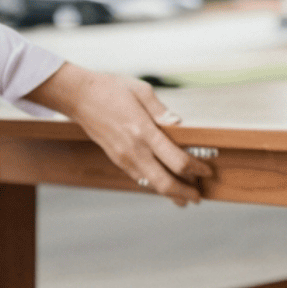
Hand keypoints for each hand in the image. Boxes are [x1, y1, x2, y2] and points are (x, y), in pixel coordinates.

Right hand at [23, 64, 213, 206]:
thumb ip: (162, 110)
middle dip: (184, 193)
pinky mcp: (116, 159)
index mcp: (144, 131)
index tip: (207, 171)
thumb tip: (179, 123)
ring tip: (184, 198)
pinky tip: (163, 185)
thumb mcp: (141, 91)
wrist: (79, 96)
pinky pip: (139, 178)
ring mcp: (123, 157)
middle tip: (198, 198)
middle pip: (164, 182)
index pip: (177, 160)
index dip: (196, 169)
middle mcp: (134, 149)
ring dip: (169, 193)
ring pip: (150, 185)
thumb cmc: (111, 89)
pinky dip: (153, 185)